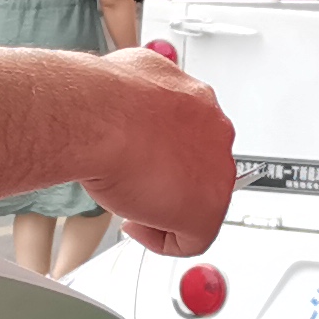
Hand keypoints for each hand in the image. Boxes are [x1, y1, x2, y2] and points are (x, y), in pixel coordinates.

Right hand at [80, 44, 232, 255]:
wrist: (100, 119)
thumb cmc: (104, 101)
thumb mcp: (127, 79)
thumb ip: (141, 96)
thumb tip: (131, 98)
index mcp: (198, 98)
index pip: (192, 134)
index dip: (162, 153)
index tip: (139, 158)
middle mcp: (215, 131)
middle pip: (200, 168)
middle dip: (167, 180)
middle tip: (134, 184)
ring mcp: (217, 172)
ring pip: (198, 203)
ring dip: (165, 208)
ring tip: (129, 202)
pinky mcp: (207, 212)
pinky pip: (190, 240)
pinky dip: (161, 240)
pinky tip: (135, 224)